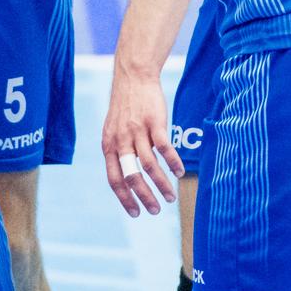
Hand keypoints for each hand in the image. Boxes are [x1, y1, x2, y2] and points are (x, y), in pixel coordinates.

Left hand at [101, 65, 181, 217]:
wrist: (132, 77)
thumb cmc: (125, 107)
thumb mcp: (113, 130)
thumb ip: (118, 151)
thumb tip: (127, 177)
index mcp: (109, 145)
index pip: (114, 179)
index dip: (124, 198)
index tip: (135, 213)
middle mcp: (121, 140)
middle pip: (132, 176)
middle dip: (144, 197)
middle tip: (155, 210)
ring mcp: (138, 131)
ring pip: (150, 166)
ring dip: (161, 184)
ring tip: (170, 197)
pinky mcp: (155, 122)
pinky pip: (165, 148)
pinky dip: (173, 162)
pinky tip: (180, 172)